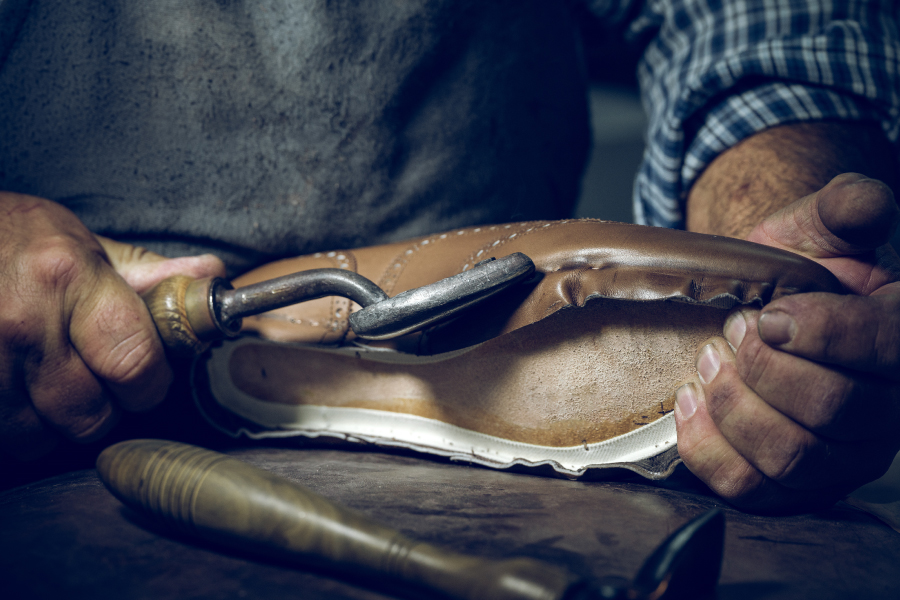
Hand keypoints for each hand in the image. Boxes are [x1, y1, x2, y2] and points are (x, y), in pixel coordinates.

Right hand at [0, 192, 224, 459]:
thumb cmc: (13, 242)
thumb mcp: (82, 244)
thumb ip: (147, 273)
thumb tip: (211, 276)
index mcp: (67, 278)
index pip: (136, 363)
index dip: (150, 384)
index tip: (147, 380)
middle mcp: (23, 321)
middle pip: (92, 415)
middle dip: (104, 408)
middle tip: (95, 380)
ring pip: (43, 439)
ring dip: (54, 424)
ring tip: (50, 383)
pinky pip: (7, 440)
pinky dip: (18, 426)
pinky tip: (19, 390)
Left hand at [675, 174, 899, 511]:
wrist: (751, 312)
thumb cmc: (788, 276)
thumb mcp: (815, 230)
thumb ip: (843, 209)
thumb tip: (868, 204)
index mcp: (899, 340)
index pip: (888, 347)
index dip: (824, 332)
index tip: (766, 313)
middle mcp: (885, 412)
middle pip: (834, 410)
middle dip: (764, 368)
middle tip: (728, 332)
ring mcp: (841, 458)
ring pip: (792, 457)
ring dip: (733, 406)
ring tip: (706, 361)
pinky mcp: (791, 488)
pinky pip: (751, 491)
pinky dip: (708, 450)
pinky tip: (688, 404)